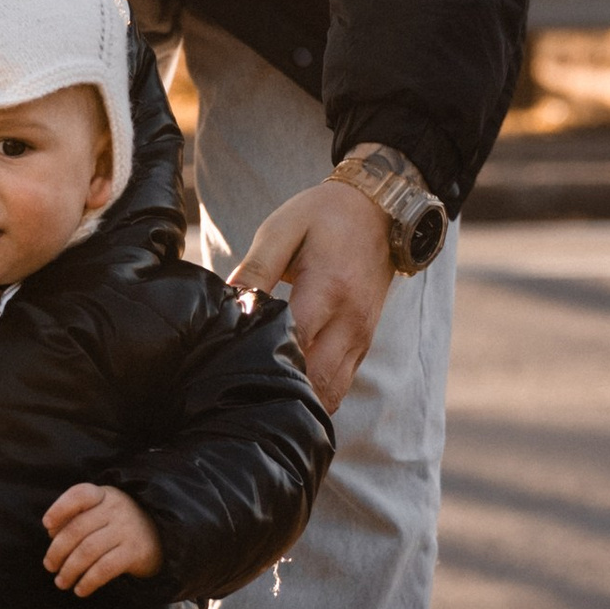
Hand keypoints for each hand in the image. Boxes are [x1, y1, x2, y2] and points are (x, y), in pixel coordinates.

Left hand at [42, 482, 163, 597]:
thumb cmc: (118, 525)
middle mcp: (116, 509)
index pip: (79, 495)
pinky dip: (89, 581)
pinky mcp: (135, 552)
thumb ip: (76, 519)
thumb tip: (52, 534)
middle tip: (49, 567)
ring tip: (61, 582)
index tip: (46, 524)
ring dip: (69, 570)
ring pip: (88, 551)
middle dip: (57, 551)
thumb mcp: (100, 513)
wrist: (161, 538)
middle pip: (77, 529)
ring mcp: (126, 530)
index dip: (59, 508)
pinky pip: (105, 568)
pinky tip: (80, 590)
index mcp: (103, 495)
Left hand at [230, 174, 392, 411]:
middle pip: (315, 381)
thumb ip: (256, 269)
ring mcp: (362, 338)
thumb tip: (231, 305)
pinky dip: (315, 393)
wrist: (378, 212)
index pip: (292, 342)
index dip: (260, 357)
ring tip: (264, 389)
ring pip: (331, 394)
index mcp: (329, 289)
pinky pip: (339, 386)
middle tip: (242, 385)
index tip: (231, 359)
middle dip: (279, 388)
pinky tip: (289, 383)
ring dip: (300, 396)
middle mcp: (351, 321)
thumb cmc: (324, 218)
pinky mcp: (363, 346)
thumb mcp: (282, 230)